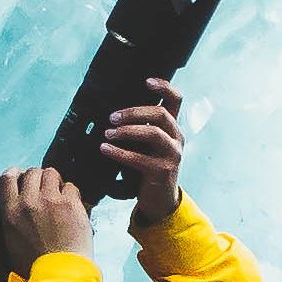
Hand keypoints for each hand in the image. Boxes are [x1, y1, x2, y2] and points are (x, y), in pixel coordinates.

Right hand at [0, 165, 92, 270]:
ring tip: (59, 197)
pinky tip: (71, 208)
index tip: (22, 179)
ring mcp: (51, 201)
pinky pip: (71, 187)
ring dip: (55, 183)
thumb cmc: (34, 266)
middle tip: (45, 191)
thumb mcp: (10, 242)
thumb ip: (10, 219)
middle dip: (38, 178)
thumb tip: (13, 206)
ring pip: (51, 173)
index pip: (7, 177)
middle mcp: (28, 202)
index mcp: (10, 212)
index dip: (16, 174)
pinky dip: (71, 194)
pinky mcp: (71, 204)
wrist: (58, 276)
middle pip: (32, 172)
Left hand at [95, 82, 185, 214]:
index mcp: (172, 127)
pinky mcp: (163, 171)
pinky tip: (105, 149)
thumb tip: (110, 112)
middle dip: (134, 112)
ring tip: (107, 133)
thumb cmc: (146, 168)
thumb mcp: (144, 145)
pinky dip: (120, 152)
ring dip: (127, 131)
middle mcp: (176, 138)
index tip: (146, 81)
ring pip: (153, 133)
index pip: (176, 100)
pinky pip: (140, 158)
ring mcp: (172, 155)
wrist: (158, 200)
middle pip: (160, 114)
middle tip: (112, 118)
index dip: (164, 87)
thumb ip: (137, 128)